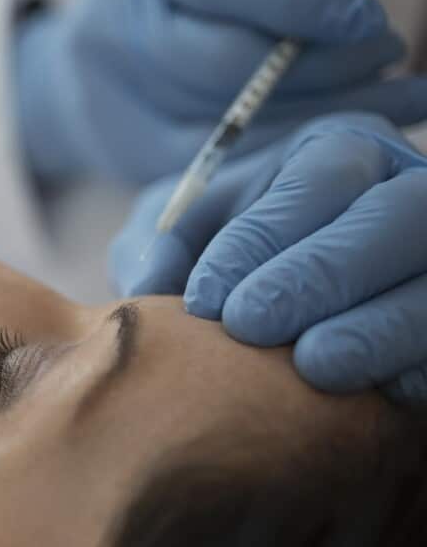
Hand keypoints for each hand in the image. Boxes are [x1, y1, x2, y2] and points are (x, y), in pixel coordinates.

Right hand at [15, 0, 426, 185]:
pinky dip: (287, 149)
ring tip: (397, 94)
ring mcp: (113, 99)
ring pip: (226, 122)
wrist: (99, 57)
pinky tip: (343, 132)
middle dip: (321, 64)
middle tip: (388, 53)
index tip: (366, 16)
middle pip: (222, 61)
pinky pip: (219, 164)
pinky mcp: (132, 154)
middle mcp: (116, 32)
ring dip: (322, 111)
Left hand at [112, 113, 426, 407]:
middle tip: (250, 327)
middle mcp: (408, 192)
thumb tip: (148, 288)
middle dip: (321, 273)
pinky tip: (380, 393)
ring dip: (379, 326)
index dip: (261, 238)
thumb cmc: (227, 261)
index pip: (317, 179)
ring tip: (315, 366)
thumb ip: (160, 245)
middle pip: (396, 217)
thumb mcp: (187, 233)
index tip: (205, 299)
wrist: (271, 321)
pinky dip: (420, 367)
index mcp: (340, 153)